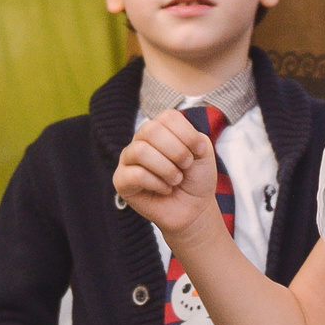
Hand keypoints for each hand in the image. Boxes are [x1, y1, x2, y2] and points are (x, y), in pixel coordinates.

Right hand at [114, 109, 222, 241]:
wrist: (194, 207)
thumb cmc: (196, 178)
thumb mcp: (203, 152)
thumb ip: (194, 137)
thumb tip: (179, 141)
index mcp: (160, 128)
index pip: (168, 117)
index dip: (187, 134)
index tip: (198, 151)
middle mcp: (141, 139)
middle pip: (150, 130)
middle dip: (176, 150)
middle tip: (186, 165)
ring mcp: (128, 159)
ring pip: (140, 151)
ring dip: (166, 168)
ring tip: (176, 179)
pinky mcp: (121, 180)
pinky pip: (136, 175)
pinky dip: (158, 184)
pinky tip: (165, 189)